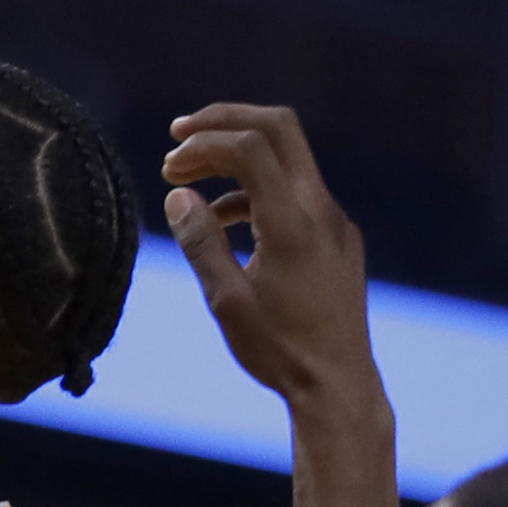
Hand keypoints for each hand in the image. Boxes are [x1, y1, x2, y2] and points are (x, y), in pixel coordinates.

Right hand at [161, 103, 380, 405]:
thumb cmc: (279, 348)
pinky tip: (223, 219)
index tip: (169, 167)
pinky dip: (253, 188)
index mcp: (293, 224)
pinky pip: (294, 192)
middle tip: (178, 135)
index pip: (251, 147)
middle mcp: (321, 212)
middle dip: (225, 122)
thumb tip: (178, 196)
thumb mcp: (226, 299)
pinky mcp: (336, 238)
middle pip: (279, 130)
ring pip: (286, 159)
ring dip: (234, 160)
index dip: (204, 142)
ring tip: (186, 185)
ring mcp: (334, 222)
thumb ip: (201, 242)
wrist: (338, 384)